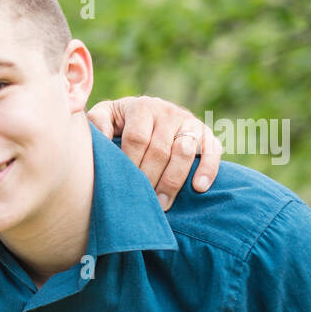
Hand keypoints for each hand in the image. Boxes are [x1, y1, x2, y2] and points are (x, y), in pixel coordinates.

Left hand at [88, 96, 221, 209]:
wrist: (147, 114)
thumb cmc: (120, 122)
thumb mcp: (105, 116)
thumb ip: (98, 123)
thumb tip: (98, 139)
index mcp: (141, 107)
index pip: (136, 139)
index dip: (130, 163)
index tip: (123, 184)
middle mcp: (167, 111)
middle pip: (159, 149)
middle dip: (149, 178)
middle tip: (140, 201)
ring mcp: (189, 122)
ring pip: (184, 151)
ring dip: (173, 180)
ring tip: (162, 204)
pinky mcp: (206, 133)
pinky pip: (212, 151)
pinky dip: (208, 169)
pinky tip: (198, 188)